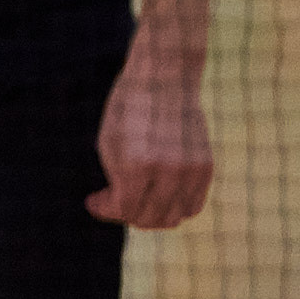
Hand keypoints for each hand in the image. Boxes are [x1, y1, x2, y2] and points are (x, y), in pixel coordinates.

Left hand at [87, 48, 211, 229]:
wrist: (165, 80)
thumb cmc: (129, 110)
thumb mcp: (109, 142)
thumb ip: (115, 180)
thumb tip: (119, 210)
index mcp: (136, 165)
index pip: (123, 208)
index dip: (104, 210)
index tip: (93, 201)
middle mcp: (167, 172)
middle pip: (148, 219)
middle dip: (125, 215)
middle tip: (111, 200)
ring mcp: (191, 172)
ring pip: (174, 218)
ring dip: (151, 215)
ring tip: (134, 198)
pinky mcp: (206, 169)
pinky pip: (193, 206)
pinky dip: (174, 207)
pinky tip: (156, 193)